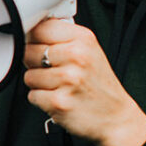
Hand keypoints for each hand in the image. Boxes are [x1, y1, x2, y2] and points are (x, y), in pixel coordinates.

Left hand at [23, 19, 145, 145]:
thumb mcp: (90, 51)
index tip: (39, 46)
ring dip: (39, 84)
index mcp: (83, 39)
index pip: (39, 28)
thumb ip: (63, 38)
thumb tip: (29, 31)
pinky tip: (59, 98)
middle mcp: (76, 56)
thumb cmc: (100, 85)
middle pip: (29, 51)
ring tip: (59, 87)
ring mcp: (68, 79)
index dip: (34, 39)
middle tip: (54, 71)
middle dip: (35, 63)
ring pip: (28, 75)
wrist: (116, 117)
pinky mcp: (58, 102)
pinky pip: (32, 95)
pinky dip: (42, 100)